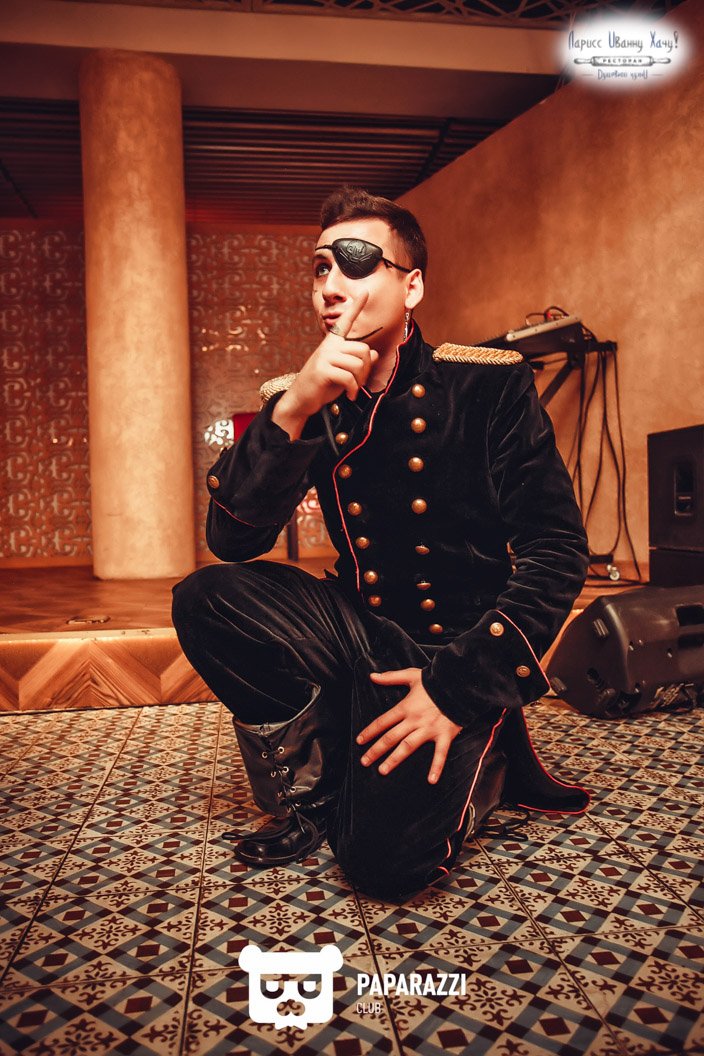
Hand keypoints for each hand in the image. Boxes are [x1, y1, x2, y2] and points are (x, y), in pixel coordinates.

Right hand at [277, 290, 378, 421]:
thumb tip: (374, 353)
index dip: (356, 307)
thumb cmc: (322, 385)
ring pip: (358, 364)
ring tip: (353, 390)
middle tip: (360, 382)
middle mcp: (328, 346)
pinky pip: (349, 377)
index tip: (365, 292)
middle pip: (363, 350)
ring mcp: (325, 357)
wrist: (301, 399)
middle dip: (367, 369)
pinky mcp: (323, 370)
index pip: (346, 322)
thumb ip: (357, 361)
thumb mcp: (342, 372)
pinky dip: (353, 390)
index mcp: (332, 343)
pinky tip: (349, 395)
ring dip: (360, 381)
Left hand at [356, 667, 462, 783]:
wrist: (459, 684)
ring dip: (394, 759)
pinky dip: (437, 767)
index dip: (369, 732)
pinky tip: (431, 781)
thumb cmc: (435, 680)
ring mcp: (429, 729)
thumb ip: (391, 677)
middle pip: (390, 737)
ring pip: (407, 747)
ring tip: (382, 770)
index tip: (359, 742)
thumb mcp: (411, 675)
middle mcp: (414, 720)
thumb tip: (372, 676)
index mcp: (405, 707)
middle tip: (364, 761)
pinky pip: (440, 754)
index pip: (382, 721)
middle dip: (376, 750)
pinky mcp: (445, 735)